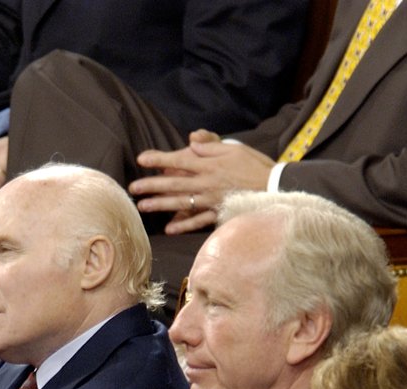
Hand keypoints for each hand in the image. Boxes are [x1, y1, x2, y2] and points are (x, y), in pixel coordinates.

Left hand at [131, 130, 273, 233]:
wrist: (274, 187)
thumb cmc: (254, 165)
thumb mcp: (233, 148)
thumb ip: (210, 145)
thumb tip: (190, 140)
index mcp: (209, 164)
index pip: (178, 160)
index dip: (159, 159)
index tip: (141, 159)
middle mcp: (206, 183)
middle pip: (174, 183)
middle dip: (151, 185)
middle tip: (132, 188)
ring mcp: (211, 200)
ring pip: (181, 203)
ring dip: (160, 205)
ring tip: (142, 206)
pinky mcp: (218, 212)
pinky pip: (198, 220)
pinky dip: (184, 225)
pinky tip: (169, 228)